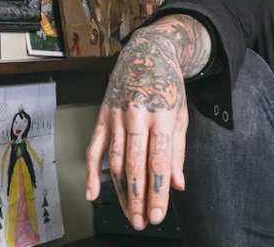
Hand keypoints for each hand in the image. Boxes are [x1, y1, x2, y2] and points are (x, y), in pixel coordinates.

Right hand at [85, 46, 188, 230]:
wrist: (147, 52)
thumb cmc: (167, 84)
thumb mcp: (181, 114)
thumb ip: (178, 151)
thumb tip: (177, 183)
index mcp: (162, 115)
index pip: (158, 161)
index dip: (158, 192)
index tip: (158, 214)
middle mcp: (137, 115)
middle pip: (134, 164)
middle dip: (138, 197)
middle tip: (142, 221)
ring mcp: (116, 115)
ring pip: (114, 160)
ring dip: (120, 191)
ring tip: (129, 213)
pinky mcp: (103, 115)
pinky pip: (94, 147)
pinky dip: (92, 172)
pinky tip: (93, 192)